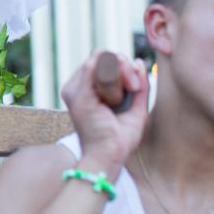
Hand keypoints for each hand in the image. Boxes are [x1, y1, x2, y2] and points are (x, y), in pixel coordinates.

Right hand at [60, 52, 148, 176]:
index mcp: (86, 88)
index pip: (104, 60)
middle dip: (124, 66)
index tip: (136, 85)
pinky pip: (95, 67)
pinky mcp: (79, 94)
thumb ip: (139, 85)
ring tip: (125, 96)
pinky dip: (113, 76)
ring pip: (101, 58)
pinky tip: (118, 97)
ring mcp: (74, 89)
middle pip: (102, 55)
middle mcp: (76, 86)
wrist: (108, 158)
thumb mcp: (135, 107)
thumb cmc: (119, 139)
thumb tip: (139, 62)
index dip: (123, 65)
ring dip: (120, 72)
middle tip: (135, 87)